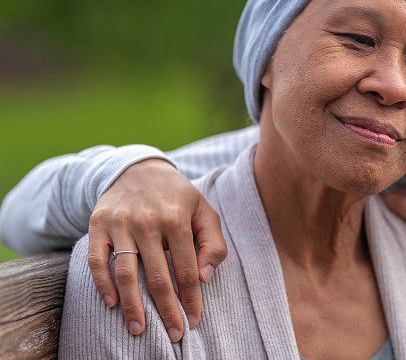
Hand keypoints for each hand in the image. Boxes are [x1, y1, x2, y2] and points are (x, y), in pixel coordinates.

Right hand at [87, 158, 227, 341]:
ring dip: (132, 305)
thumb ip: (213, 242)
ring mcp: (120, 223)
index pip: (186, 269)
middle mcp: (148, 221)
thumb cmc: (177, 195)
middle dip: (167, 310)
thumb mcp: (204, 210)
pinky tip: (112, 303)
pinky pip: (97, 260)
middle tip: (174, 334)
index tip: (194, 319)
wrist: (138, 167)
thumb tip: (204, 277)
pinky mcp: (98, 225)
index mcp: (178, 218)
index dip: (191, 298)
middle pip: (158, 276)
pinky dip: (102, 283)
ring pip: (126, 272)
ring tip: (139, 329)